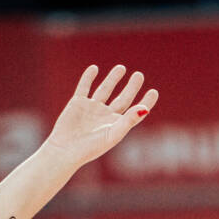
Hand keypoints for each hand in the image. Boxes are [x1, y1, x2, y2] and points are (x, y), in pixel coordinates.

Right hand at [41, 64, 157, 166]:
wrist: (65, 150)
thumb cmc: (90, 148)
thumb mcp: (112, 134)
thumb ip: (129, 121)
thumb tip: (145, 109)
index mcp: (116, 125)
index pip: (135, 111)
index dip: (145, 102)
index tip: (154, 91)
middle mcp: (105, 116)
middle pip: (122, 99)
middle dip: (131, 87)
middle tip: (139, 75)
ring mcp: (91, 109)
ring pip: (105, 90)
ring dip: (112, 79)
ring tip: (121, 68)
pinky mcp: (77, 103)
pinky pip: (84, 87)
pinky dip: (88, 77)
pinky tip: (94, 68)